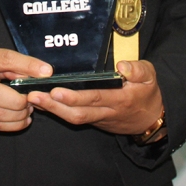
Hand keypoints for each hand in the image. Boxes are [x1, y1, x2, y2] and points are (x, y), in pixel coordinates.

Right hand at [0, 46, 52, 131]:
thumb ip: (7, 64)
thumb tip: (38, 73)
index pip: (2, 59)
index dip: (26, 65)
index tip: (46, 72)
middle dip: (20, 100)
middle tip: (32, 99)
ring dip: (19, 114)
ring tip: (27, 109)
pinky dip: (13, 125)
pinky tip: (21, 119)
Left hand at [26, 60, 162, 134]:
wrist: (152, 119)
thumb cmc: (148, 93)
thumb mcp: (150, 76)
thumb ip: (138, 70)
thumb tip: (122, 65)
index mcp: (120, 99)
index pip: (95, 98)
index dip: (75, 97)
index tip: (56, 91)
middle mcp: (107, 111)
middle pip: (78, 112)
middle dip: (55, 105)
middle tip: (34, 95)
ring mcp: (99, 118)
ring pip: (74, 118)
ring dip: (52, 110)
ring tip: (33, 98)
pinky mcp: (94, 120)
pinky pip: (74, 118)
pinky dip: (57, 111)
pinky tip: (41, 103)